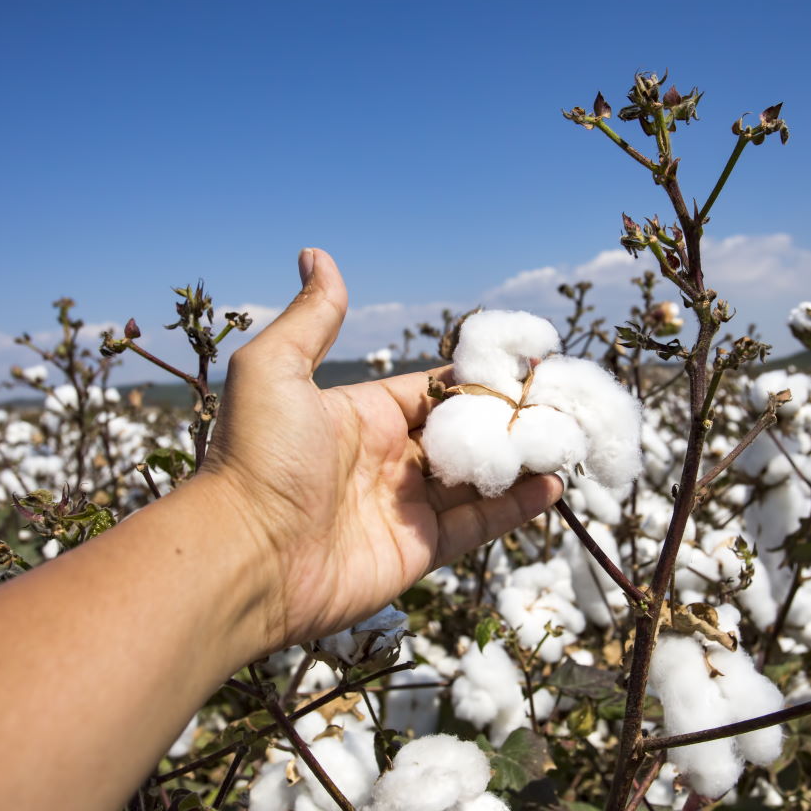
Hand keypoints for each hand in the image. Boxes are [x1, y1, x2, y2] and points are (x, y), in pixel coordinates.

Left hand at [201, 248, 561, 656]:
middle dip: (508, 420)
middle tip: (559, 403)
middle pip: (462, 433)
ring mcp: (405, 507)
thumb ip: (312, 318)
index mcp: (360, 416)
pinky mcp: (419, 550)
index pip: (432, 390)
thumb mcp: (275, 370)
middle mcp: (386, 460)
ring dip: (521, 460)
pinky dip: (516, 507)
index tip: (524, 364)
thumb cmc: (257, 459)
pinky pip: (478, 524)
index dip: (476, 380)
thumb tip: (316, 253)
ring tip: (566, 439)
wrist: (244, 556)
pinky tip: (552, 486)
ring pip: (478, 478)